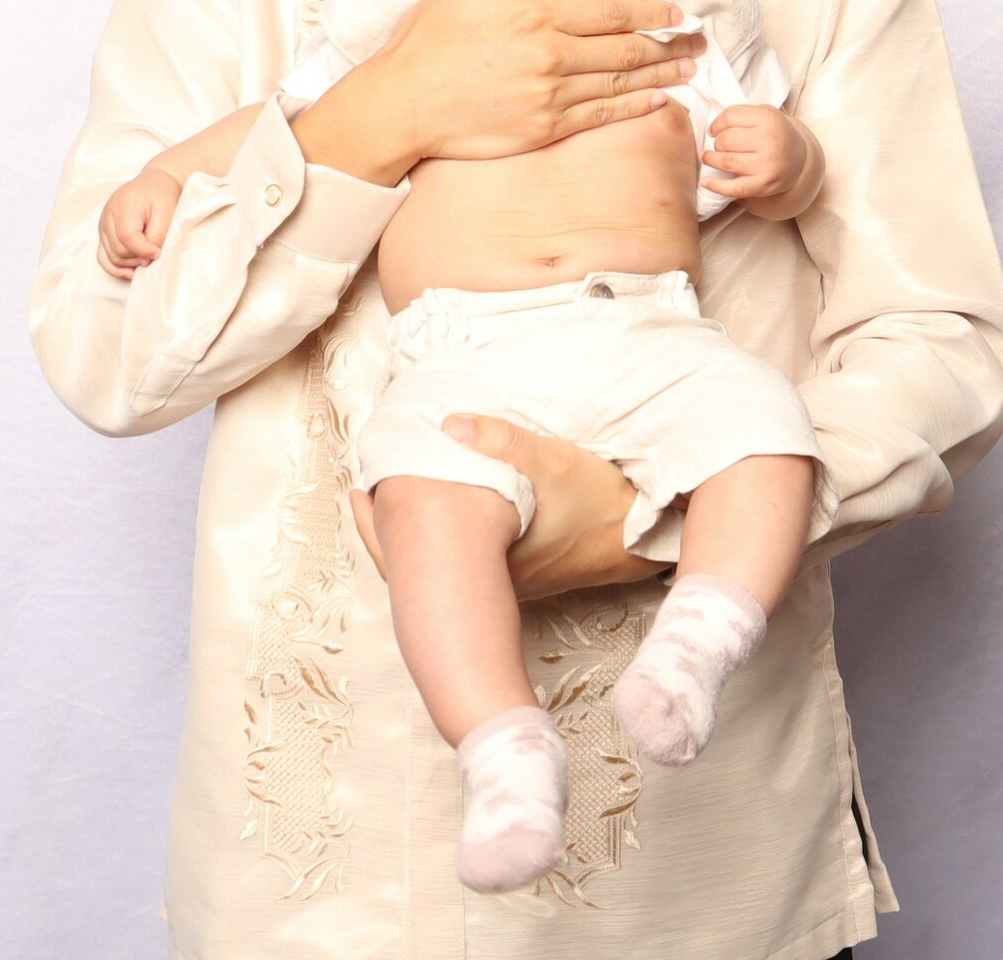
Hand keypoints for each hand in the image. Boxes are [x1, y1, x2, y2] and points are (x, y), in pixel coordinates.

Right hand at [97, 170, 181, 278]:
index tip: (158, 252)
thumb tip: (147, 258)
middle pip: (118, 249)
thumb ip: (157, 235)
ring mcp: (103, 226)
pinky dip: (115, 268)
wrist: (154, 184)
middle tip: (156, 253)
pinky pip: (103, 257)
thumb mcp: (166, 212)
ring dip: (130, 263)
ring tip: (147, 258)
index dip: (143, 250)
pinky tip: (130, 272)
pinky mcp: (104, 234)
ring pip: (111, 256)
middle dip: (138, 257)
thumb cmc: (161, 195)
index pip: (126, 237)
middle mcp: (107, 216)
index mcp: (122, 205)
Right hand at [294, 0, 705, 184]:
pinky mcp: (544, 128)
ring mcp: (551, 94)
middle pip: (625, 48)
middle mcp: (551, 53)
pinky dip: (634, 107)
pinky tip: (657, 101)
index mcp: (535, 13)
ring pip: (620, 83)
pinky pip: (601, 116)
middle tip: (696, 41)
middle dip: (667, 42)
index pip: (608, 10)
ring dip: (660, 75)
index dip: (649, 10)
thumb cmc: (424, 46)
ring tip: (687, 68)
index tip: (674, 11)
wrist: (402, 105)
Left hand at [348, 414, 663, 600]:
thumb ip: (500, 438)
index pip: (416, 550)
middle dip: (389, 529)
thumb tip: (447, 422)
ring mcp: (508, 581)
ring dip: (416, 536)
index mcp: (488, 555)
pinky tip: (446, 514)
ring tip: (390, 500)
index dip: (381, 523)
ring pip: (444, 567)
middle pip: (421, 565)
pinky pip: (468, 564)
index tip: (360, 491)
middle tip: (362, 495)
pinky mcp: (523, 576)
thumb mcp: (551, 460)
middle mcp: (493, 578)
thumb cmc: (598, 501)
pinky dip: (444, 541)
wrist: (642, 539)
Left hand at [701, 104, 821, 214]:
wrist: (799, 159)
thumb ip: (740, 115)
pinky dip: (716, 186)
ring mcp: (767, 164)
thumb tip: (712, 130)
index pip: (730, 117)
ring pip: (727, 161)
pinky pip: (735, 187)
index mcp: (768, 118)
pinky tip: (705, 182)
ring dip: (711, 160)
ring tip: (708, 158)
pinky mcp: (764, 184)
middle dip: (717, 143)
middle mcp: (770, 141)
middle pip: (726, 140)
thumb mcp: (764, 114)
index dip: (716, 124)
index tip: (714, 130)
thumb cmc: (774, 134)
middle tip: (719, 145)